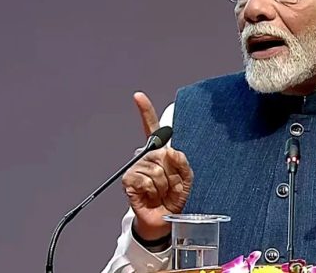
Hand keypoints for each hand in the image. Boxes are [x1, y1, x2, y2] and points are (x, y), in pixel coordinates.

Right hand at [122, 92, 193, 240]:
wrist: (164, 219)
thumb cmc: (174, 197)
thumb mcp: (186, 179)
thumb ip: (183, 162)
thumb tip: (171, 151)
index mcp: (160, 152)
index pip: (152, 128)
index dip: (145, 111)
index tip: (138, 96)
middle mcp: (146, 156)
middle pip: (163, 156)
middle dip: (173, 175)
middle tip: (170, 187)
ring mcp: (136, 167)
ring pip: (156, 170)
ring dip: (164, 186)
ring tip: (161, 193)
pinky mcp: (129, 180)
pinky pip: (145, 180)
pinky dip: (152, 191)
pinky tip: (151, 196)